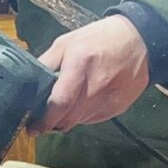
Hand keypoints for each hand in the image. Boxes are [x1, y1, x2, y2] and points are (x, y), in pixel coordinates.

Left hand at [33, 16, 152, 132]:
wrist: (140, 40)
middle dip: (52, 122)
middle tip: (43, 119)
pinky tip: (83, 101)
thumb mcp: (67, 42)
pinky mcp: (119, 107)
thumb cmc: (99, 39)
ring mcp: (110, 99)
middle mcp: (96, 86)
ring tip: (64, 106)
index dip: (44, 120)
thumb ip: (46, 63)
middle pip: (68, 118)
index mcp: (80, 65)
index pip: (60, 102)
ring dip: (67, 118)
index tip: (32, 128)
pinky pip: (93, 120)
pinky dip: (82, 115)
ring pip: (79, 122)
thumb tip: (28, 83)